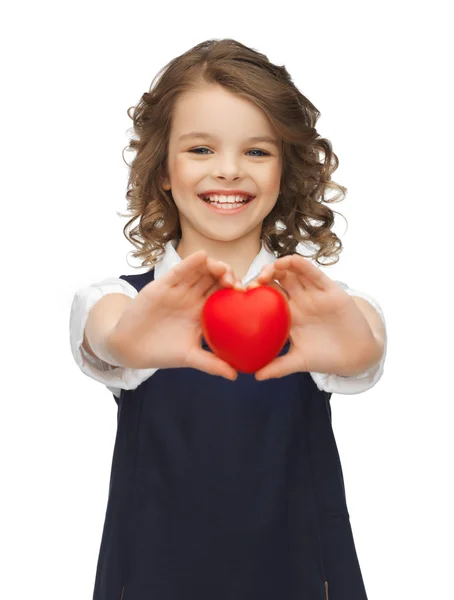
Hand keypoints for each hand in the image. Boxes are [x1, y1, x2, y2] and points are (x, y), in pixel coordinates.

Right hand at [108, 250, 241, 379]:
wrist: (130, 347)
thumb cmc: (162, 352)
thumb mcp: (190, 357)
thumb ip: (211, 364)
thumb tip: (235, 376)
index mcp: (203, 312)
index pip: (224, 295)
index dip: (236, 291)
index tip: (246, 294)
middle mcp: (193, 297)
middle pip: (215, 279)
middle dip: (228, 275)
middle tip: (235, 283)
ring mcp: (179, 290)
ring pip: (200, 271)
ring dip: (213, 266)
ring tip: (222, 270)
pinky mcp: (163, 285)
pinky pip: (179, 271)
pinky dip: (191, 263)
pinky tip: (202, 256)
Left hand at [246, 254, 381, 379]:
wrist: (356, 355)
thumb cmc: (326, 357)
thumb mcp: (299, 361)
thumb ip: (278, 367)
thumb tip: (256, 377)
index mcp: (288, 315)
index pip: (266, 298)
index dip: (253, 294)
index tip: (239, 297)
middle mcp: (299, 300)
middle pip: (276, 281)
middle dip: (262, 277)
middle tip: (250, 284)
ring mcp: (313, 293)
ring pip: (292, 271)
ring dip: (277, 267)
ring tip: (266, 272)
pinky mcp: (329, 289)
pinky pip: (312, 272)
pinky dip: (298, 264)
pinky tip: (287, 262)